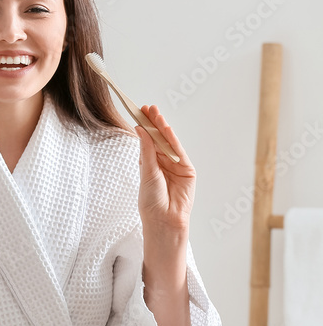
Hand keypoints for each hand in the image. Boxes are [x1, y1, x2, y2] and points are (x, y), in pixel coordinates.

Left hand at [136, 104, 195, 232]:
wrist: (164, 219)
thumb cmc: (151, 200)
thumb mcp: (146, 172)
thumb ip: (146, 150)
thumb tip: (140, 129)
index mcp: (150, 163)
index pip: (147, 140)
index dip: (144, 126)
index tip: (138, 111)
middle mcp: (162, 162)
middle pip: (158, 138)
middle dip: (153, 123)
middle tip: (147, 107)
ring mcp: (176, 165)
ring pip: (168, 143)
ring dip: (162, 128)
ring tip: (155, 114)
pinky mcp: (187, 170)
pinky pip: (179, 152)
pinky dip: (173, 140)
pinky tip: (166, 129)